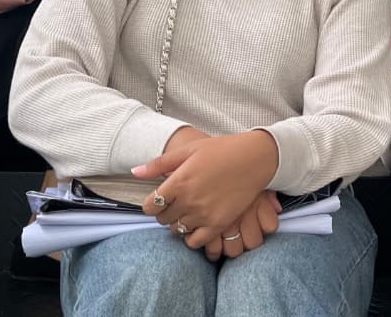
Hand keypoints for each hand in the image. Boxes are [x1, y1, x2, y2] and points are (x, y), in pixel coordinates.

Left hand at [136, 130, 278, 250]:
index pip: (149, 206)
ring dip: (179, 224)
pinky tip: (197, 226)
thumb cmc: (222, 150)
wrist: (255, 158)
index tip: (159, 200)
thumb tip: (134, 172)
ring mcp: (204, 213)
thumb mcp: (189, 150)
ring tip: (188, 213)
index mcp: (178, 181)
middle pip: (162, 219)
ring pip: (177, 230)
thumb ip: (159, 164)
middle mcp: (188, 200)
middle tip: (175, 205)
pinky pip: (195, 242)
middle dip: (165, 213)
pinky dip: (192, 238)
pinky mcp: (219, 223)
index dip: (151, 205)